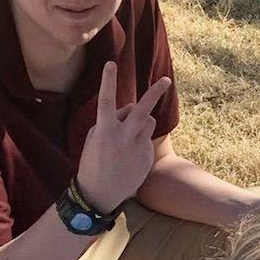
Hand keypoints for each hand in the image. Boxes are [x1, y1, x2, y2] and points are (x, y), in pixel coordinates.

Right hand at [75, 64, 171, 212]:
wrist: (100, 194)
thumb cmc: (93, 162)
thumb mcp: (94, 138)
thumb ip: (111, 121)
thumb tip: (129, 110)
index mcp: (104, 131)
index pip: (106, 101)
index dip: (108, 81)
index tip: (111, 64)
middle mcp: (122, 137)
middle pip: (142, 109)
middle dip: (155, 92)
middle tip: (166, 81)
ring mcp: (137, 147)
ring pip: (147, 121)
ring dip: (141, 121)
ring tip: (129, 135)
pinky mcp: (146, 156)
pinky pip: (147, 138)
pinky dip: (140, 141)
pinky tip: (129, 156)